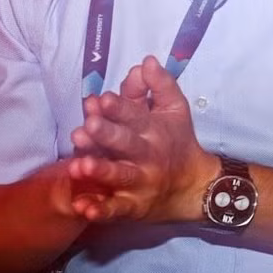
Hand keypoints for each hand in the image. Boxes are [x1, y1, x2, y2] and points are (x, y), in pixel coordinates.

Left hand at [65, 56, 215, 224]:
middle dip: (106, 136)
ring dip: (100, 171)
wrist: (195, 187)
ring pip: (119, 176)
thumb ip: (159, 86)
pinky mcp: (132, 207)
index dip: (120, 108)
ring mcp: (139, 183)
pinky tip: (84, 208)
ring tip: (78, 166)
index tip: (102, 99)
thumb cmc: (177, 142)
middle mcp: (147, 156)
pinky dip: (101, 210)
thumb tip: (145, 62)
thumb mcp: (174, 111)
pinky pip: (115, 210)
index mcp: (155, 130)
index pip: (137, 116)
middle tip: (86, 127)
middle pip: (126, 144)